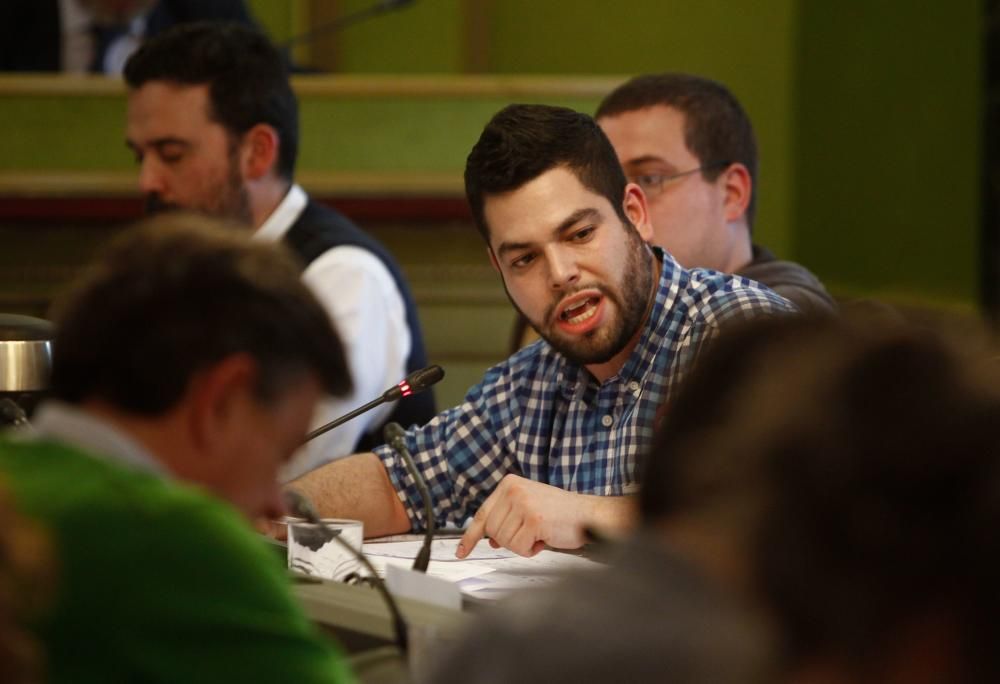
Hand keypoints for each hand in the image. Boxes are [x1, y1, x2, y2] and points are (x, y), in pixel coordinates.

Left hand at [456, 474, 590, 557]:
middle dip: (511, 540)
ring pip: (504, 541)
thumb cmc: (561, 514)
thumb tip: (491, 539)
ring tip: (540, 533)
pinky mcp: (533, 519)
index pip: (483, 514)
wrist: (589, 514)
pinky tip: (544, 538)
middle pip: (492, 532)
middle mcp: (513, 489)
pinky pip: (519, 548)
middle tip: (531, 533)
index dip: (471, 536)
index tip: (462, 550)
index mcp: (509, 484)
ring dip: (522, 545)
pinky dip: (531, 550)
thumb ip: (507, 520)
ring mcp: (522, 503)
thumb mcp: (528, 509)